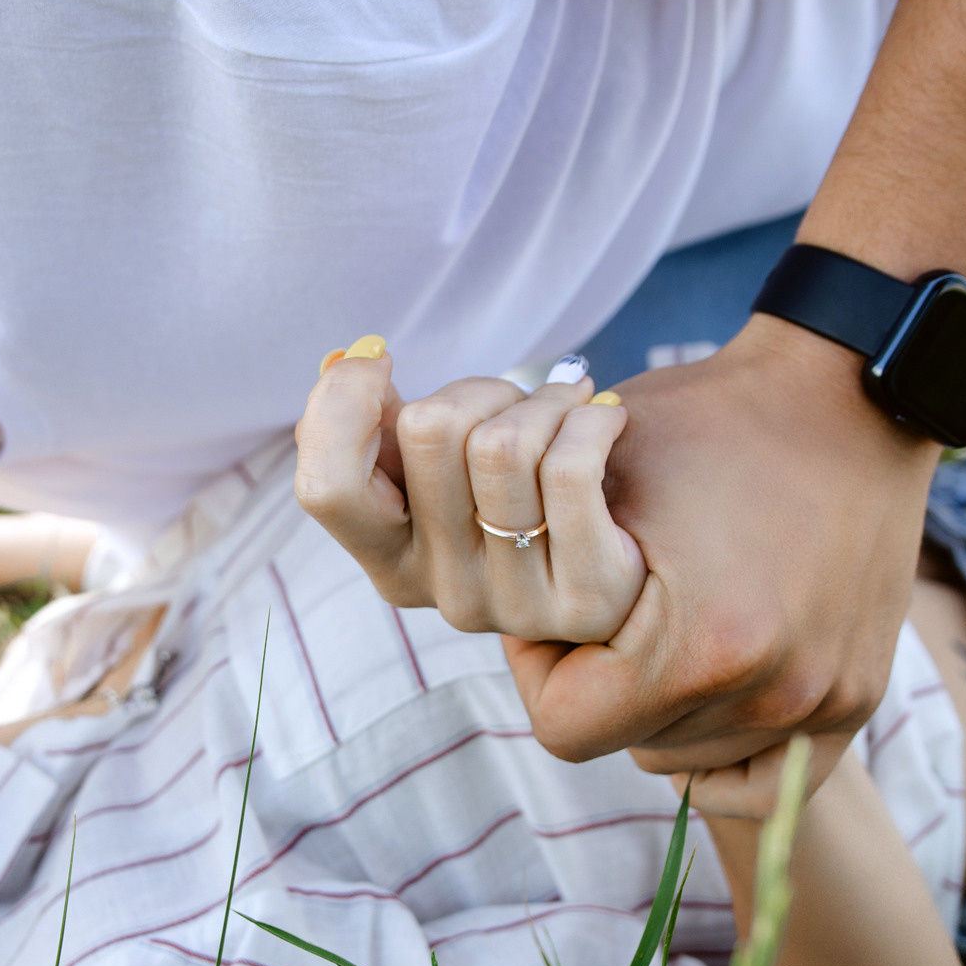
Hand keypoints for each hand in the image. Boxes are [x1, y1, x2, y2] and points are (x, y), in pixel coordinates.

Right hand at [295, 341, 645, 643]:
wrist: (639, 549)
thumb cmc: (529, 492)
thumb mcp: (445, 464)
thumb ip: (383, 424)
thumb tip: (348, 358)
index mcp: (390, 562)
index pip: (326, 488)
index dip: (342, 404)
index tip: (382, 361)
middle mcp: (443, 594)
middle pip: (428, 431)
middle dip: (480, 388)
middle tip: (518, 401)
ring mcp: (513, 607)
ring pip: (502, 445)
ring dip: (545, 401)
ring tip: (567, 410)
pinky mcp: (586, 600)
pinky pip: (570, 469)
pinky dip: (593, 420)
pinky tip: (606, 420)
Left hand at [508, 315, 938, 784]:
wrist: (850, 394)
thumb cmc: (709, 421)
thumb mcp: (597, 477)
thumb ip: (536, 568)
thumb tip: (502, 630)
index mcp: (699, 648)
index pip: (563, 724)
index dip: (542, 663)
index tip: (555, 602)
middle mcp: (770, 695)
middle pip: (626, 744)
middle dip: (604, 681)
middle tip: (611, 604)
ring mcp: (822, 705)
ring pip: (686, 757)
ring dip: (660, 706)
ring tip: (666, 620)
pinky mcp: (858, 700)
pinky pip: (766, 780)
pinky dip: (725, 753)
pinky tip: (706, 694)